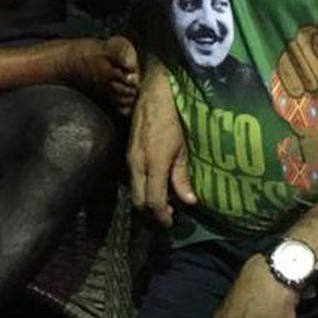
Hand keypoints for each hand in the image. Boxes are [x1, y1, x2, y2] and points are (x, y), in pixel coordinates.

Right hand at [128, 62, 195, 226]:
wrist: (154, 93)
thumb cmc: (174, 118)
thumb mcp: (183, 149)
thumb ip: (182, 177)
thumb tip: (189, 202)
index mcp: (153, 164)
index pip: (152, 201)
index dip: (161, 216)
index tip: (170, 223)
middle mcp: (136, 164)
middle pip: (138, 201)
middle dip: (151, 213)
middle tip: (168, 216)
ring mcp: (130, 158)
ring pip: (134, 190)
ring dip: (146, 200)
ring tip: (164, 201)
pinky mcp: (128, 153)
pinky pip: (133, 178)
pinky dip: (143, 187)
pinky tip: (156, 183)